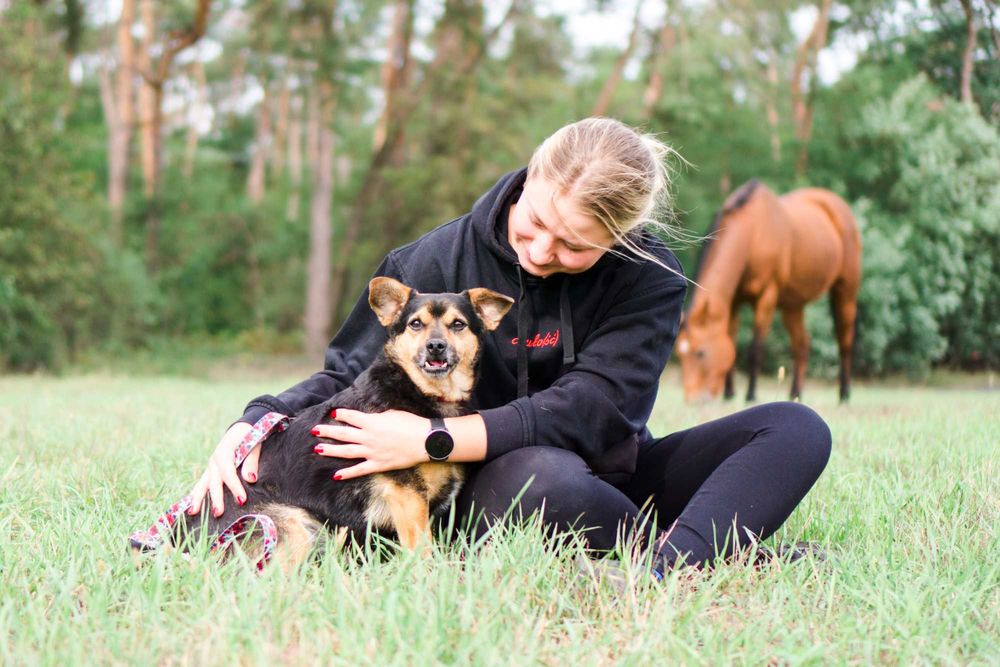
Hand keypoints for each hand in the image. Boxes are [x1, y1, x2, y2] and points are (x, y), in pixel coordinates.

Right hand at [188, 421, 259, 515]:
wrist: (241, 428)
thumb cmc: (249, 437)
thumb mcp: (253, 445)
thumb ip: (251, 462)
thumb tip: (250, 479)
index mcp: (224, 452)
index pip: (228, 473)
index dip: (235, 487)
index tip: (242, 500)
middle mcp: (214, 460)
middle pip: (214, 481)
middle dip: (216, 498)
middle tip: (219, 513)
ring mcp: (211, 466)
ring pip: (202, 483)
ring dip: (198, 498)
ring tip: (193, 512)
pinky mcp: (211, 470)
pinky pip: (202, 483)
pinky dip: (197, 494)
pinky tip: (192, 506)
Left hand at [312, 409, 429, 479]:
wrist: (424, 441)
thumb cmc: (411, 424)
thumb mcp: (392, 414)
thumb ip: (377, 417)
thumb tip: (368, 419)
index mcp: (372, 422)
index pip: (351, 417)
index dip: (341, 414)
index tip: (333, 413)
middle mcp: (368, 437)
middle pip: (343, 434)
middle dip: (328, 431)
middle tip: (315, 430)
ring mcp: (372, 452)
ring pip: (347, 451)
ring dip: (331, 450)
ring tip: (318, 449)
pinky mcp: (378, 464)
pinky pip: (359, 470)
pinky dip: (347, 473)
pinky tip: (336, 475)